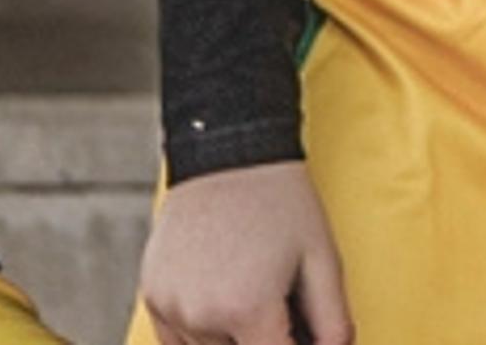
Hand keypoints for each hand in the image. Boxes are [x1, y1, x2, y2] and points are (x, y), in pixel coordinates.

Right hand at [139, 160, 353, 344]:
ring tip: (257, 289)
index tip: (303, 333)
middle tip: (285, 303)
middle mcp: (200, 317)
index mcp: (247, 310)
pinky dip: (203, 333)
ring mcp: (170, 309)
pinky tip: (226, 298)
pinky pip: (177, 341)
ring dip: (236, 338)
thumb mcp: (324, 261)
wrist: (229, 159)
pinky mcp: (152, 299)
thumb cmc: (280, 205)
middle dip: (268, 338)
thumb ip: (333, 323)